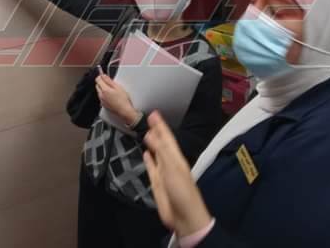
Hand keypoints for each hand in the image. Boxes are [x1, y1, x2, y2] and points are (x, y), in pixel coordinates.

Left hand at [95, 74, 137, 125]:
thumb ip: (109, 80)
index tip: (104, 76)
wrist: (124, 111)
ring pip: (99, 92)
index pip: (97, 80)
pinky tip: (111, 97)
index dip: (101, 76)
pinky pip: (101, 97)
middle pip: (97, 85)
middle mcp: (101, 95)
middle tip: (110, 83)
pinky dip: (104, 95)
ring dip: (103, 89)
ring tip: (112, 91)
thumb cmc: (123, 100)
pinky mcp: (103, 105)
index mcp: (104, 90)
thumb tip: (103, 76)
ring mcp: (102, 101)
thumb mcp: (117, 87)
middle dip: (102, 83)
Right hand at [143, 111, 211, 237]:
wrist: (183, 216)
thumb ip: (161, 150)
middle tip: (149, 118)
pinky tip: (145, 153)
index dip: (161, 126)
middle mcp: (170, 162)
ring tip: (145, 132)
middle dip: (156, 132)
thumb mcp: (172, 167)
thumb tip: (149, 134)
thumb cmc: (180, 190)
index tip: (154, 113)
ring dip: (152, 144)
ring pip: (156, 153)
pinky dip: (148, 159)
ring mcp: (163, 172)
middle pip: (162, 143)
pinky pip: (152, 167)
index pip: (167, 137)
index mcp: (176, 157)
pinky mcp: (157, 182)